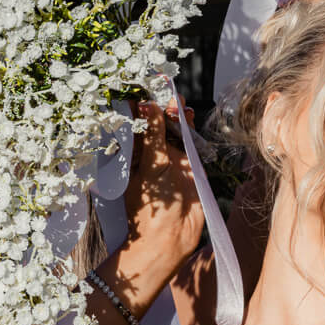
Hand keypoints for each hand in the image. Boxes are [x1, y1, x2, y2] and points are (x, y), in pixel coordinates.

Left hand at [116, 100, 204, 300]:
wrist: (171, 236)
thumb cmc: (152, 206)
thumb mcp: (151, 164)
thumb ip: (153, 134)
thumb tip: (148, 106)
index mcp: (134, 157)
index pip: (135, 125)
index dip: (140, 107)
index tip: (143, 88)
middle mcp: (151, 157)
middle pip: (156, 125)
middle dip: (160, 108)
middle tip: (165, 92)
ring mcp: (171, 161)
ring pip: (174, 131)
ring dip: (176, 116)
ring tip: (179, 102)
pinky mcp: (189, 167)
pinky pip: (189, 142)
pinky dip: (190, 128)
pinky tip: (189, 116)